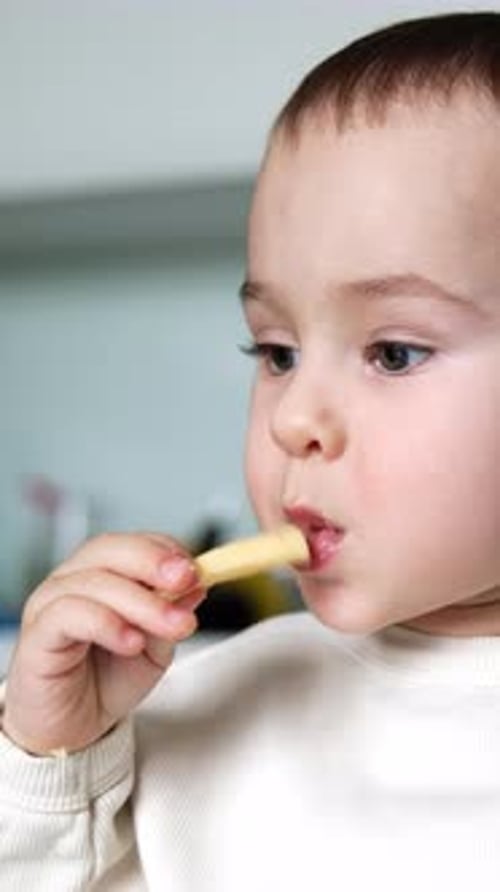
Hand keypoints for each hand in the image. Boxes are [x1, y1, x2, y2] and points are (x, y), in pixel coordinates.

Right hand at [2, 532, 204, 754]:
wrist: (74, 729)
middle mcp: (74, 580)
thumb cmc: (107, 680)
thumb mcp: (156, 647)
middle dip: (153, 562)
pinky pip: (69, 614)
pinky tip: (132, 641)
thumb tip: (197, 584)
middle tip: (185, 581)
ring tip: (173, 626)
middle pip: (111, 551)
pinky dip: (106, 623)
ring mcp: (50, 603)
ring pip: (95, 582)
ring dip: (142, 602)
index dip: (166, 551)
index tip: (197, 571)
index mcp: (103, 574)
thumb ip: (171, 615)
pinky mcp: (37, 635)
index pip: (134, 544)